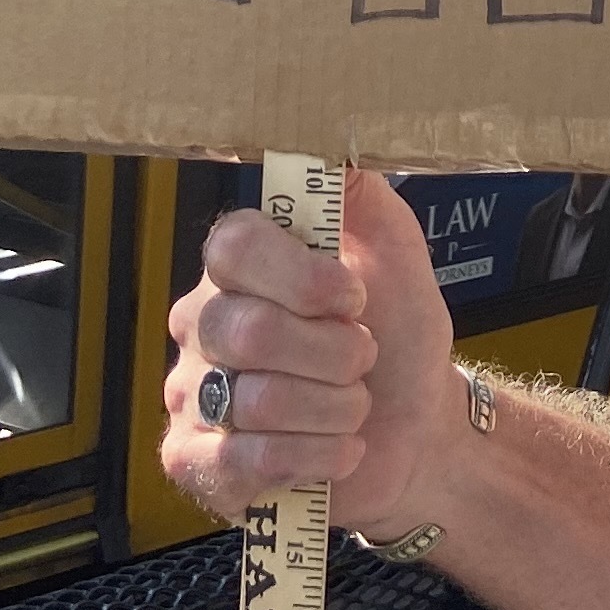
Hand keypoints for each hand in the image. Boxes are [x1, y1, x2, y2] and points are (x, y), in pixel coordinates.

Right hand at [159, 170, 458, 534]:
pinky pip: (239, 464)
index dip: (302, 278)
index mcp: (240, 268)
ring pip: (257, 401)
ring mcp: (190, 397)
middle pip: (251, 331)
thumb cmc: (399, 342)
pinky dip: (311, 459)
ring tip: (352, 408)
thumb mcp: (396, 255)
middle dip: (336, 353)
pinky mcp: (194, 464)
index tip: (354, 296)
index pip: (234, 248)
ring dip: (335, 410)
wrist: (419, 431)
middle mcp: (201, 326)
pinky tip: (335, 452)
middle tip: (362, 359)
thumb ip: (361, 195)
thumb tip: (331, 145)